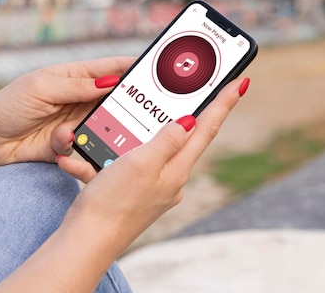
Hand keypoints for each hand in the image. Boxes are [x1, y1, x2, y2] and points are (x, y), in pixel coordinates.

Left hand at [0, 57, 134, 173]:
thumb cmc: (8, 106)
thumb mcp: (41, 87)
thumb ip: (76, 86)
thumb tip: (111, 82)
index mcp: (75, 76)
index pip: (112, 68)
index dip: (136, 68)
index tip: (160, 71)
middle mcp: (80, 99)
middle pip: (117, 99)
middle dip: (130, 104)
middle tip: (147, 109)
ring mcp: (77, 123)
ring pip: (106, 125)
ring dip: (105, 129)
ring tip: (96, 128)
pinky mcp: (70, 146)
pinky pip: (89, 147)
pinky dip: (79, 146)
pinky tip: (61, 142)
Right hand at [58, 78, 248, 249]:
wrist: (87, 241)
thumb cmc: (112, 204)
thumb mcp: (142, 164)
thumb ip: (167, 141)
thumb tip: (190, 122)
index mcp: (176, 169)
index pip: (206, 129)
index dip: (224, 104)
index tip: (240, 82)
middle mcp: (170, 178)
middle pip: (183, 137)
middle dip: (181, 114)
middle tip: (189, 90)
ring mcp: (152, 187)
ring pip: (150, 149)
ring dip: (133, 136)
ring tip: (116, 130)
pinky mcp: (132, 192)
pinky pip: (125, 164)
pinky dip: (108, 157)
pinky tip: (85, 159)